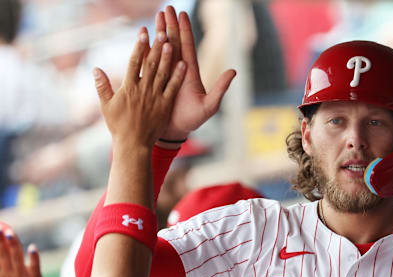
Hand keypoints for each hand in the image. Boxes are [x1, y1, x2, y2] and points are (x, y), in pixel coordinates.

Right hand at [93, 26, 185, 149]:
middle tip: (161, 32)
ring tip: (171, 43)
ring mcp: (155, 97)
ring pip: (162, 73)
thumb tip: (95, 69)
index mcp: (128, 88)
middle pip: (150, 64)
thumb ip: (102, 87)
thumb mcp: (106, 106)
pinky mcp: (165, 105)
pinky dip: (178, 76)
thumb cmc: (118, 126)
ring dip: (167, 57)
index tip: (143, 34)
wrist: (134, 145)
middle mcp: (143, 90)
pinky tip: (183, 64)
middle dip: (155, 47)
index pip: (134, 63)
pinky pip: (172, 88)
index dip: (139, 47)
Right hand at [155, 7, 235, 141]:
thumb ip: (221, 88)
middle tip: (167, 8)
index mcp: (189, 72)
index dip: (185, 30)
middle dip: (170, 25)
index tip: (182, 14)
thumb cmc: (193, 120)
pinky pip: (147, 61)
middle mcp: (176, 70)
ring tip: (155, 16)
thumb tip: (234, 71)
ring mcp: (163, 74)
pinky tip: (142, 36)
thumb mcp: (210, 106)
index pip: (187, 47)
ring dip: (158, 32)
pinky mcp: (152, 80)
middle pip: (173, 42)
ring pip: (160, 48)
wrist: (175, 132)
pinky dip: (145, 48)